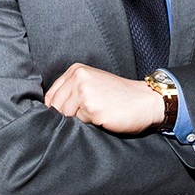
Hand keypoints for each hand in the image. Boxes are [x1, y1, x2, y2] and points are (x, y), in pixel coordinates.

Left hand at [45, 62, 161, 133]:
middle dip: (65, 116)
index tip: (64, 115)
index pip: (51, 94)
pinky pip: (79, 123)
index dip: (54, 108)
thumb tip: (50, 110)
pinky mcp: (92, 108)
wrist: (145, 101)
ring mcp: (85, 92)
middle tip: (83, 117)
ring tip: (96, 115)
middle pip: (55, 106)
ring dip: (78, 120)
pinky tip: (102, 118)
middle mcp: (78, 78)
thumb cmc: (119, 96)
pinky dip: (88, 125)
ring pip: (65, 115)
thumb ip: (72, 91)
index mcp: (76, 70)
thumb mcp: (93, 83)